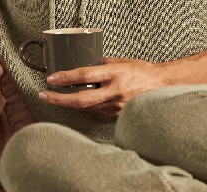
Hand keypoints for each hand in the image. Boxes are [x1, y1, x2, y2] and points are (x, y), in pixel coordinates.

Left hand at [39, 58, 167, 115]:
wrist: (162, 86)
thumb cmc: (143, 72)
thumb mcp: (121, 62)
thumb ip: (102, 66)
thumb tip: (86, 69)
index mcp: (114, 74)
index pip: (84, 75)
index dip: (65, 78)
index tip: (51, 79)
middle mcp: (114, 91)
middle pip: (80, 99)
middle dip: (59, 99)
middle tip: (44, 96)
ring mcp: (116, 106)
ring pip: (87, 107)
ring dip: (70, 103)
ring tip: (58, 98)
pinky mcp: (118, 114)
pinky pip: (97, 111)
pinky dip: (87, 106)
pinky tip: (81, 102)